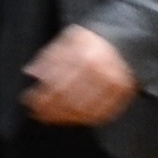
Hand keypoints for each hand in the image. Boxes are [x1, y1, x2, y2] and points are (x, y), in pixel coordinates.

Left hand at [20, 25, 138, 126]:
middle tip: (37, 114)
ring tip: (50, 118)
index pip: (57, 82)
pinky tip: (71, 118)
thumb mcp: (70, 39)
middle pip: (68, 99)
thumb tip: (30, 73)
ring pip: (83, 110)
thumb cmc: (94, 40)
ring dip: (63, 117)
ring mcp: (113, 86)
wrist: (128, 40)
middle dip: (49, 109)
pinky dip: (83, 119)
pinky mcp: (121, 95)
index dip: (41, 95)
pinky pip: (100, 114)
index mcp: (85, 55)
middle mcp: (100, 72)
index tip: (29, 101)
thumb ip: (50, 55)